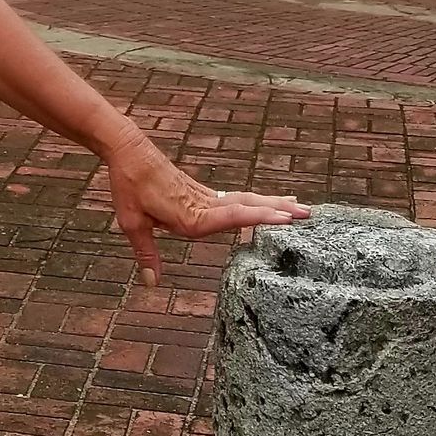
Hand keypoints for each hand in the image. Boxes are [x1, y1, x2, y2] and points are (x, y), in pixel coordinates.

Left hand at [101, 127, 311, 287]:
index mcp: (191, 215)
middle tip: (309, 214)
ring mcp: (205, 197)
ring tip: (300, 206)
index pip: (231, 216)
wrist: (127, 150)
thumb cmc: (128, 186)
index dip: (259, 217)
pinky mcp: (202, 193)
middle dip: (277, 210)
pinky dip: (256, 201)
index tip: (286, 217)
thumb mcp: (131, 222)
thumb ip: (146, 254)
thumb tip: (153, 285)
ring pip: (245, 200)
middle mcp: (203, 205)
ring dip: (272, 203)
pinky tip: (266, 204)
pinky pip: (235, 198)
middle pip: (247, 206)